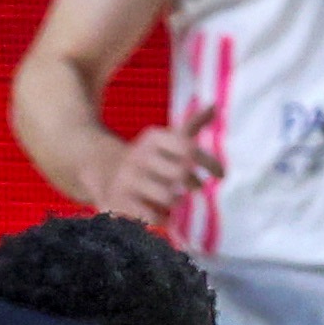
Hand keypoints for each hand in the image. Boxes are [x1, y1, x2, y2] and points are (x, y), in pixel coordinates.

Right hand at [95, 101, 222, 225]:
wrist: (101, 169)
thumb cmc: (147, 157)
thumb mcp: (166, 139)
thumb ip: (192, 125)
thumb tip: (215, 105)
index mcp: (153, 138)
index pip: (188, 147)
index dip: (209, 162)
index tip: (222, 175)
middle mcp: (139, 155)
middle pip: (180, 172)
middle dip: (192, 183)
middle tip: (196, 187)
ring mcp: (128, 179)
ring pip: (168, 197)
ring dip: (177, 202)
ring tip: (174, 200)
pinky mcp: (119, 201)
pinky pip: (153, 216)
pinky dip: (164, 219)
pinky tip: (163, 215)